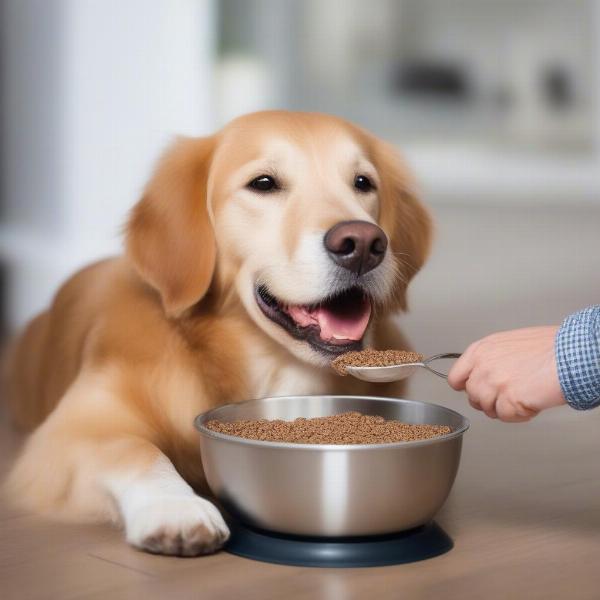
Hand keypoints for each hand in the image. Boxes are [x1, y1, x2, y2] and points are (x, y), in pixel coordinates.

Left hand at [447, 326, 565, 421]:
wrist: (570, 355)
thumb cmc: (548, 347)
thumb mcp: (508, 343)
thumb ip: (490, 359)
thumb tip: (482, 374)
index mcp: (480, 351)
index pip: (455, 378)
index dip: (467, 387)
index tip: (476, 390)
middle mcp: (482, 367)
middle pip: (473, 397)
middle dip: (490, 399)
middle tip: (509, 393)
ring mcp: (494, 384)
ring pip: (487, 409)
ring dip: (505, 408)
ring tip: (524, 395)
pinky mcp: (508, 400)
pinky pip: (506, 417)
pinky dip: (520, 414)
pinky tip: (531, 402)